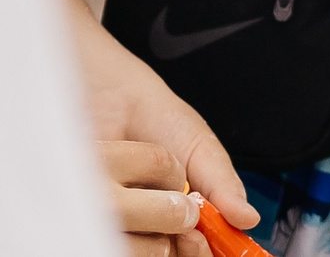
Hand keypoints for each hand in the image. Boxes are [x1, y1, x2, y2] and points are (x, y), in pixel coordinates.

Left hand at [68, 0, 256, 255]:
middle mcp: (141, 218)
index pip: (193, 244)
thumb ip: (222, 182)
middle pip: (167, 251)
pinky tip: (123, 197)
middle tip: (189, 232)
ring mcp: (112, 218)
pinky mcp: (81, 213)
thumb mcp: (196, 144)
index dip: (204, 247)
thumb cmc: (148, 111)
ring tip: (156, 201)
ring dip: (151, 227)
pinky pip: (102, 231)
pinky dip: (115, 218)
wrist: (100, 88)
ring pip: (135, 244)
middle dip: (184, 245)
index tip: (210, 244)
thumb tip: (248, 218)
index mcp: (174, 207)